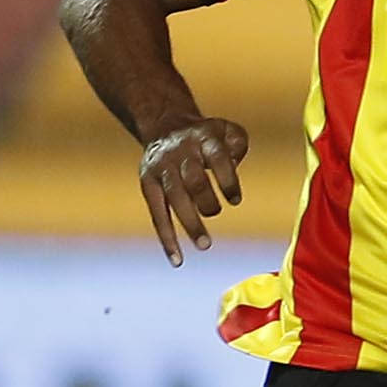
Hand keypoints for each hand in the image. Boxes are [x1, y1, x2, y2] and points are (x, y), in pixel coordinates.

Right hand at [138, 117, 248, 265]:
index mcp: (203, 138)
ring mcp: (161, 168)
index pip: (217, 158)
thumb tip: (234, 164)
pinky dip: (166, 237)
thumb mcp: (227, 131)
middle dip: (205, 200)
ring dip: (189, 222)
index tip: (235, 200)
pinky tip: (177, 260)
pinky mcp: (148, 182)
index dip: (227, 180)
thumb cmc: (207, 137)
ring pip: (174, 197)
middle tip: (215, 213)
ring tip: (205, 244)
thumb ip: (238, 143)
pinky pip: (156, 212)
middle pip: (192, 179)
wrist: (165, 126)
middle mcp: (179, 152)